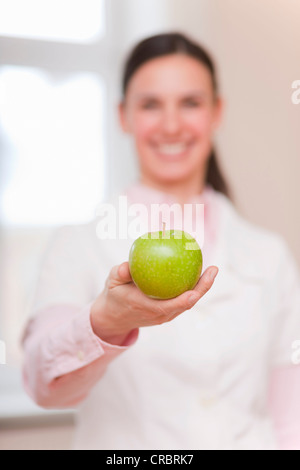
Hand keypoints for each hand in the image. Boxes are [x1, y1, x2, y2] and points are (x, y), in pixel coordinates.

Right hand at [90, 262, 217, 345]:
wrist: (115, 316)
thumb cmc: (114, 296)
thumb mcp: (111, 283)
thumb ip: (119, 274)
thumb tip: (127, 266)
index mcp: (148, 308)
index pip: (172, 306)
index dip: (186, 299)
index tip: (197, 289)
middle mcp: (161, 314)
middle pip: (188, 303)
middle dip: (203, 288)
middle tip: (213, 269)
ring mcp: (166, 314)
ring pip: (189, 301)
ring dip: (202, 287)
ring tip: (212, 269)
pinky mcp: (168, 310)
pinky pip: (184, 298)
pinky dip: (193, 287)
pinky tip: (198, 271)